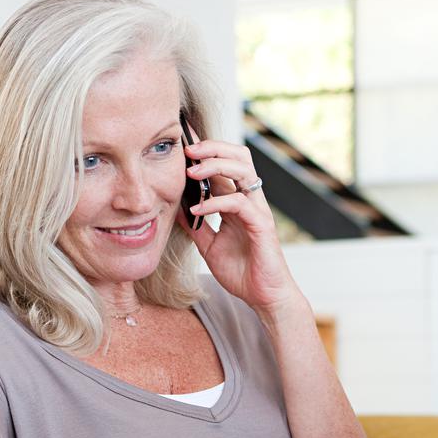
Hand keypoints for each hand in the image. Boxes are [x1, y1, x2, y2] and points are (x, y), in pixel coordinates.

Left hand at [177, 138, 296, 312]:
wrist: (263, 296)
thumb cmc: (241, 271)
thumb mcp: (209, 246)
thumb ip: (196, 225)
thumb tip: (174, 208)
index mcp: (237, 202)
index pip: (223, 166)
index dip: (205, 151)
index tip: (182, 140)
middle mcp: (249, 200)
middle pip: (238, 157)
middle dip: (213, 147)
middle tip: (187, 150)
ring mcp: (257, 210)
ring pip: (243, 171)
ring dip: (216, 166)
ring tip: (191, 172)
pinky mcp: (261, 225)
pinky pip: (239, 203)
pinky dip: (215, 203)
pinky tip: (196, 209)